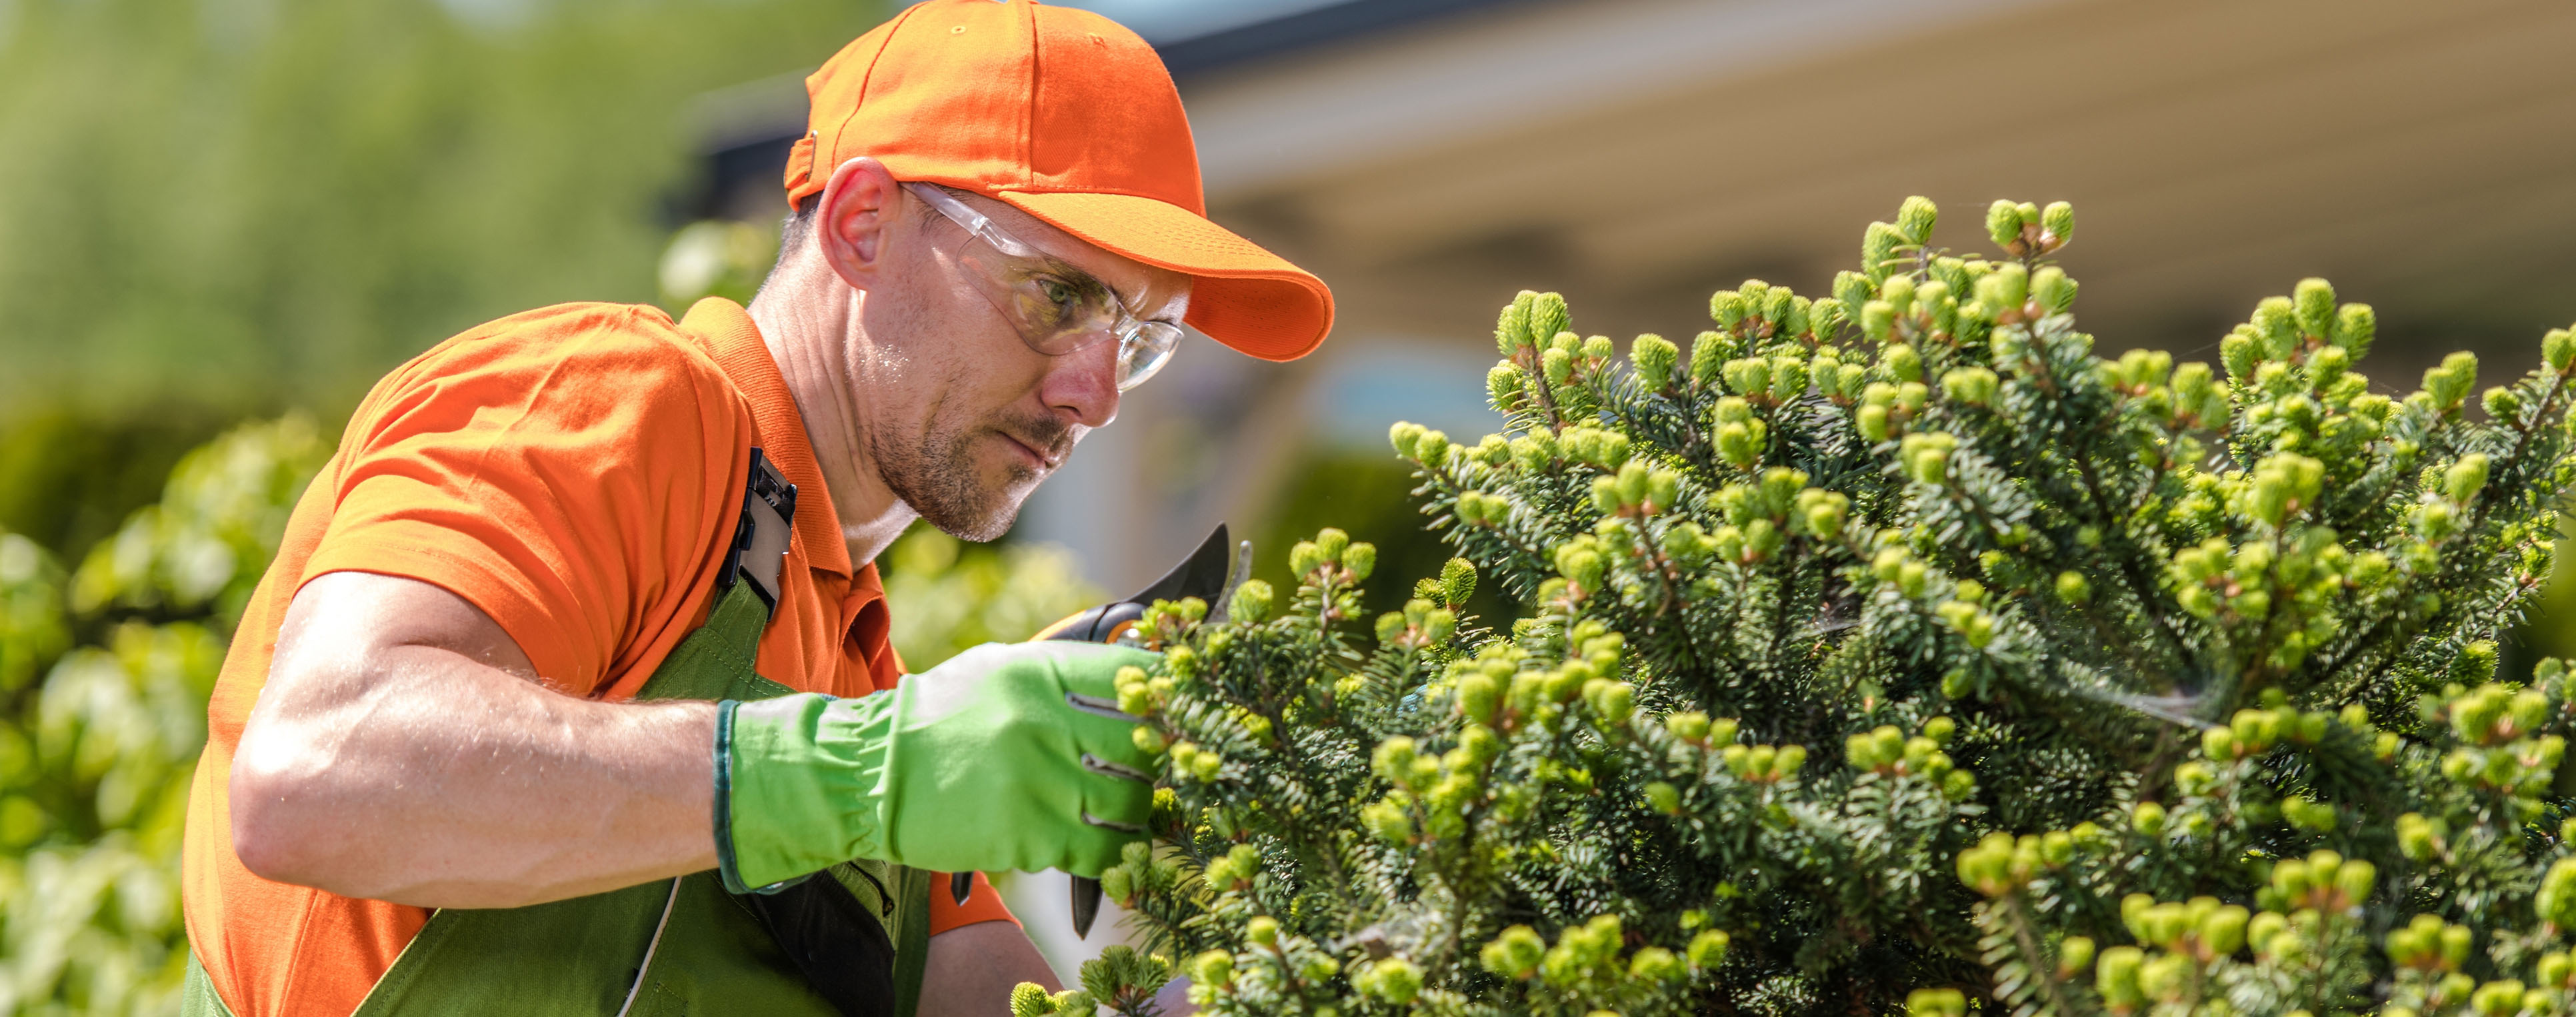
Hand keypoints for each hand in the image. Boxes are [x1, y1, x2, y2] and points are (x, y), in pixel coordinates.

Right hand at [719, 642, 1156, 888]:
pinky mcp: (1026, 836)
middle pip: (1144, 743)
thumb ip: (1061, 674)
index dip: (1166, 694)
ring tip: (1126, 812)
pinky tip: (1106, 848)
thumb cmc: (940, 719)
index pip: (1133, 674)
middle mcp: (1041, 723)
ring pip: (1131, 803)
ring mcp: (1036, 783)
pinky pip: (1100, 851)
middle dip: (1159, 760)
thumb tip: (1133, 677)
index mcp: (1036, 672)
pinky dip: (1113, 854)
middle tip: (1152, 768)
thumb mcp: (997, 671)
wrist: (871, 775)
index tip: (1174, 709)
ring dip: (1138, 812)